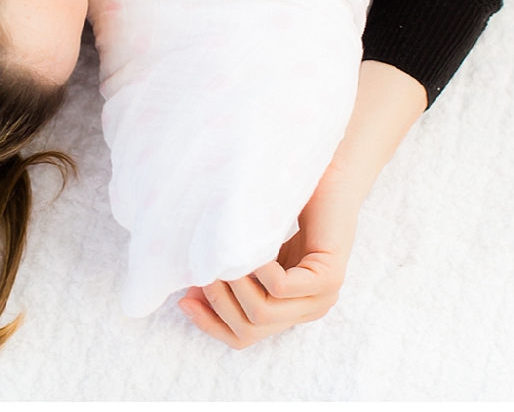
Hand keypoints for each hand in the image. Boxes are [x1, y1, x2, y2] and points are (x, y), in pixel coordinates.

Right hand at [178, 176, 358, 348]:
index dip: (210, 325)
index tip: (184, 301)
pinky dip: (257, 270)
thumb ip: (232, 278)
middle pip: (249, 330)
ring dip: (233, 287)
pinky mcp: (329, 278)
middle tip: (203, 272)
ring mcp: (323, 297)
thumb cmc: (287, 208)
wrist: (328, 176)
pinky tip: (249, 249)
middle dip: (217, 304)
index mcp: (291, 309)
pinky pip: (279, 287)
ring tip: (222, 260)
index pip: (244, 337)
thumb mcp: (254, 253)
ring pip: (262, 314)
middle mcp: (308, 310)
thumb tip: (189, 297)